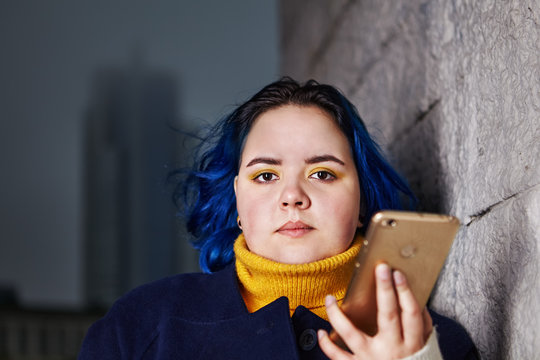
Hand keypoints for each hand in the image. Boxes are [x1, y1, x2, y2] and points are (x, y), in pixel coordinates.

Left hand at [318, 263, 432, 358]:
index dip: (405, 292)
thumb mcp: (423, 347)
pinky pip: (338, 357)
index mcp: (411, 344)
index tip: (397, 272)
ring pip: (352, 335)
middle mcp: (392, 350)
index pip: (411, 314)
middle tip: (381, 268)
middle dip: (386, 291)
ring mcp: (372, 359)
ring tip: (330, 298)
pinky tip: (321, 332)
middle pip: (388, 316)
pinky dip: (327, 345)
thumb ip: (420, 325)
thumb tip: (414, 297)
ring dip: (338, 315)